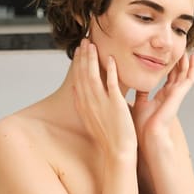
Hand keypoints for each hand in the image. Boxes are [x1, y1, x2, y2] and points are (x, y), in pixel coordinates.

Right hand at [72, 39, 136, 156]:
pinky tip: (110, 59)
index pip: (78, 80)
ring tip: (93, 45)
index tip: (79, 52)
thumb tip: (77, 92)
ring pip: (93, 76)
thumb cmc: (108, 137)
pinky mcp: (115, 104)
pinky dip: (110, 70)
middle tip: (84, 42)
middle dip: (83, 57)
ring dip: (92, 59)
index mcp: (83, 106)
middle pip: (83, 75)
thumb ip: (84, 104)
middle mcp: (89, 103)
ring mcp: (101, 103)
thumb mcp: (90, 119)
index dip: (78, 64)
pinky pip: (111, 83)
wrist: (117, 151)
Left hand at [131, 52, 193, 142]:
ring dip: (186, 61)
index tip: (167, 56)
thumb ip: (139, 92)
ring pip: (185, 73)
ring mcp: (177, 94)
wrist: (148, 135)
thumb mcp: (139, 103)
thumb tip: (133, 82)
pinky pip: (189, 78)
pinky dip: (192, 67)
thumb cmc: (142, 125)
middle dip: (178, 61)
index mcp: (162, 97)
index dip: (169, 67)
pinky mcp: (180, 94)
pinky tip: (193, 57)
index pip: (168, 78)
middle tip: (178, 48)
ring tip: (187, 48)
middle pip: (178, 74)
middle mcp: (171, 94)